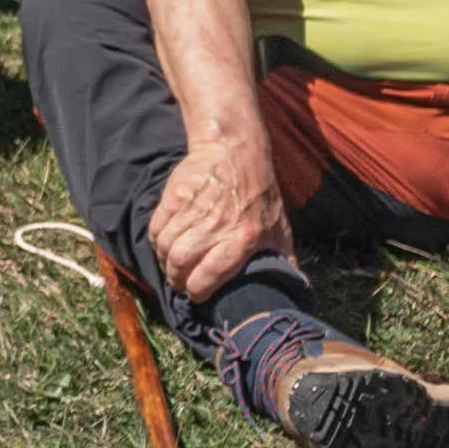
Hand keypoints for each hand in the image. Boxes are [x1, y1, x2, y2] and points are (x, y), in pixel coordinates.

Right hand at [146, 141, 283, 309]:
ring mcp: (193, 209)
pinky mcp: (175, 195)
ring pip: (165, 246)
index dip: (198, 291)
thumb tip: (292, 288)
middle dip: (176, 279)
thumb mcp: (280, 226)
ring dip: (164, 262)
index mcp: (244, 237)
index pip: (211, 273)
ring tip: (171, 266)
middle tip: (179, 283)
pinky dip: (156, 242)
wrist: (236, 151)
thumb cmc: (260, 193)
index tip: (196, 296)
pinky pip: (156, 227)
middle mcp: (216, 225)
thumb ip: (283, 259)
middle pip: (181, 262)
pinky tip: (164, 246)